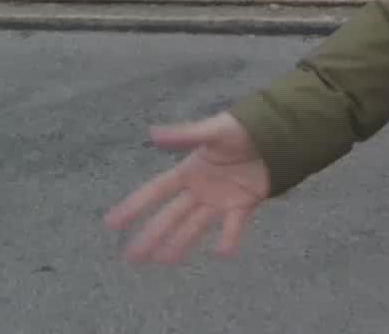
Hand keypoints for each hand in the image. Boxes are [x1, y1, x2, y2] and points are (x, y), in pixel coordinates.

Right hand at [104, 112, 271, 263]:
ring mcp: (221, 199)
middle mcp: (200, 188)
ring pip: (195, 225)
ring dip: (180, 242)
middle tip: (132, 257)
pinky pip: (233, 225)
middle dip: (152, 234)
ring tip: (163, 261)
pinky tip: (221, 253)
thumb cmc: (243, 128)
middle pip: (171, 215)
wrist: (277, 132)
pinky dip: (228, 239)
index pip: (155, 191)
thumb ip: (185, 135)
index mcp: (189, 169)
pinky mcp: (243, 203)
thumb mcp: (214, 130)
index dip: (134, 206)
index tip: (110, 223)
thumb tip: (152, 133)